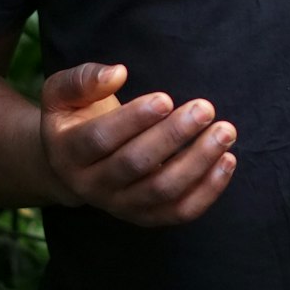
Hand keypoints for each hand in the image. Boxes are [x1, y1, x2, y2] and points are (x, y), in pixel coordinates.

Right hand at [40, 62, 236, 225]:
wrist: (71, 164)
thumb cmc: (75, 116)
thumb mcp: (62, 92)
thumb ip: (84, 80)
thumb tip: (117, 73)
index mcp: (68, 152)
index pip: (101, 139)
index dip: (134, 119)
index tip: (166, 98)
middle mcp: (92, 185)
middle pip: (135, 165)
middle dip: (173, 136)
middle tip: (204, 108)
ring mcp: (120, 205)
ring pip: (162, 191)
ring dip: (198, 162)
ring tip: (224, 132)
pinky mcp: (146, 216)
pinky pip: (179, 211)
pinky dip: (208, 190)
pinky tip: (227, 160)